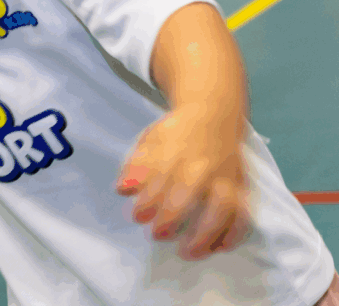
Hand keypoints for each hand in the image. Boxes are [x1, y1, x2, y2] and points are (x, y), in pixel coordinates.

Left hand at [116, 104, 250, 260]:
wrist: (213, 114)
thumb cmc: (175, 133)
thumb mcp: (151, 139)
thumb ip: (136, 165)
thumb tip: (122, 189)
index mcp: (176, 148)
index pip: (161, 176)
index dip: (149, 199)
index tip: (137, 216)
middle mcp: (202, 162)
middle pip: (190, 190)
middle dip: (173, 215)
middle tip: (156, 234)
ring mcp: (224, 174)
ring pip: (222, 205)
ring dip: (207, 232)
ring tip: (189, 252)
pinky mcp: (240, 185)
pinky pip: (244, 212)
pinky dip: (235, 232)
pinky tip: (220, 248)